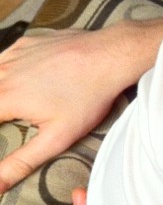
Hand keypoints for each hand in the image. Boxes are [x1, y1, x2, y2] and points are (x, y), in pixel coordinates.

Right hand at [0, 19, 162, 192]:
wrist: (110, 56)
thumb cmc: (87, 98)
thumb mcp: (56, 138)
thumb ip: (21, 163)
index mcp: (6, 98)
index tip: (5, 130)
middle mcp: (4, 72)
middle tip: (10, 119)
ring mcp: (15, 53)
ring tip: (16, 107)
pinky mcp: (28, 42)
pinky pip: (5, 56)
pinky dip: (5, 70)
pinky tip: (18, 79)